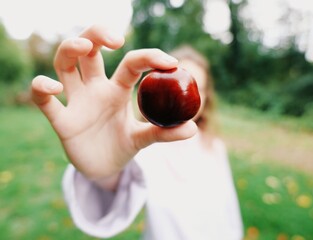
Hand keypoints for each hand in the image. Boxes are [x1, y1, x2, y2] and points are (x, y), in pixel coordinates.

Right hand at [31, 25, 196, 180]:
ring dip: (70, 50)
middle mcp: (95, 89)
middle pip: (90, 50)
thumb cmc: (123, 146)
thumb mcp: (143, 138)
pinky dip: (42, 89)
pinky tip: (53, 88)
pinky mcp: (61, 120)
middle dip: (97, 35)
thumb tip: (192, 128)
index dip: (149, 58)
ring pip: (64, 64)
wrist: (104, 167)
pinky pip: (44, 100)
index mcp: (118, 90)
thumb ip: (164, 133)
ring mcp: (76, 102)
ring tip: (84, 47)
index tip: (171, 63)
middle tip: (115, 39)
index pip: (131, 64)